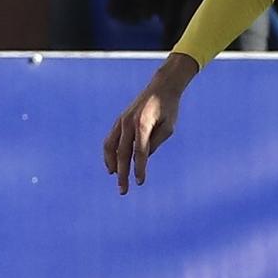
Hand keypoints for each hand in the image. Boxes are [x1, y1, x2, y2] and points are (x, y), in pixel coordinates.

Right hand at [103, 53, 198, 194]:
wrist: (161, 87)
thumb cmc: (168, 108)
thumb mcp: (168, 127)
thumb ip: (155, 143)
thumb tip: (142, 158)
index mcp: (143, 124)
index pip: (140, 152)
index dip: (140, 169)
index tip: (140, 182)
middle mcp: (128, 123)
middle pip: (122, 153)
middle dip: (122, 174)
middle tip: (123, 190)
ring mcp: (121, 121)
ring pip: (110, 147)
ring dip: (112, 164)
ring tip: (115, 178)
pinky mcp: (119, 121)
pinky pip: (110, 140)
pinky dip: (109, 154)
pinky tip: (112, 166)